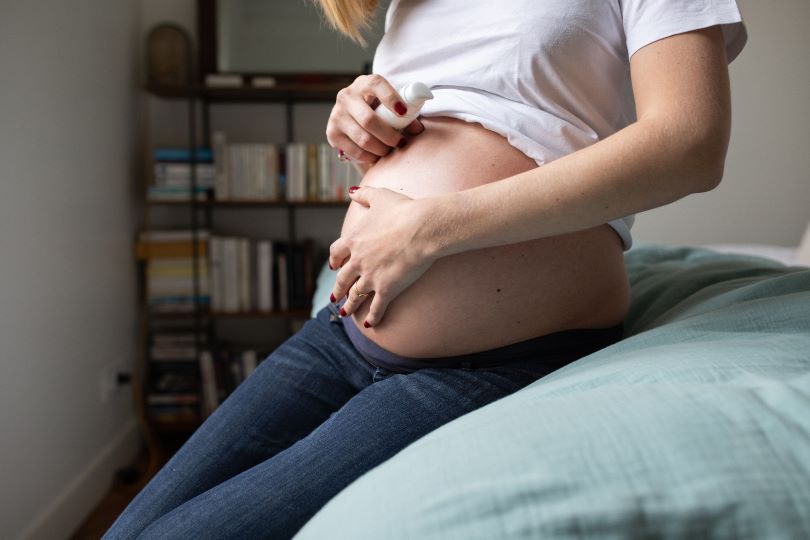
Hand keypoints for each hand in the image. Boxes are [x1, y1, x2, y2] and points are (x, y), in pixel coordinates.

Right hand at [326, 74, 424, 163]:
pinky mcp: (332, 133)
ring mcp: (337, 115)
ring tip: (389, 151)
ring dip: (381, 149)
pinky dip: (370, 157)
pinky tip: (377, 156)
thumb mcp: (389, 106)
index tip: (403, 112)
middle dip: (389, 135)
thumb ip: (405, 115)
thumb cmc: (378, 110)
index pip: (376, 85)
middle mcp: (346, 96)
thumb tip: (417, 130)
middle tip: (400, 143)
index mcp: (364, 84)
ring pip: (363, 139)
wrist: (352, 118)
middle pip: (369, 120)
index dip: (391, 98)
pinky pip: (355, 151)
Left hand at [328, 186, 436, 327]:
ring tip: (345, 313)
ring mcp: (370, 277)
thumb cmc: (403, 210)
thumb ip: (364, 194)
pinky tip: (370, 325)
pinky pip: (376, 307)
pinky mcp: (386, 289)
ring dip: (349, 305)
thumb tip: (352, 192)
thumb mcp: (380, 196)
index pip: (337, 252)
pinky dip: (372, 317)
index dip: (335, 261)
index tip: (334, 266)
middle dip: (338, 287)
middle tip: (335, 295)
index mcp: (354, 239)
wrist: (422, 228)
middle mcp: (358, 260)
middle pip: (343, 277)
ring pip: (355, 295)